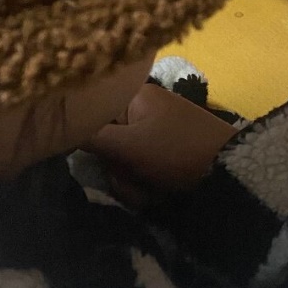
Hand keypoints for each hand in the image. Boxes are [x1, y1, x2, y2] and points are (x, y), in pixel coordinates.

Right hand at [84, 84, 237, 204]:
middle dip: (118, 170)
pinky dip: (148, 185)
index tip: (102, 160)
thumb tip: (53, 126)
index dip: (91, 143)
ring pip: (124, 161)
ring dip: (132, 183)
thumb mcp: (127, 146)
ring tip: (151, 191)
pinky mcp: (170, 150)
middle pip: (107, 143)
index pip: (90, 114)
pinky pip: (144, 168)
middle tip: (134, 181)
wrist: (233, 171)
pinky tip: (160, 194)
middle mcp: (142, 106)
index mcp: (131, 94)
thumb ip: (88, 137)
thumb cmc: (176, 152)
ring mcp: (158, 129)